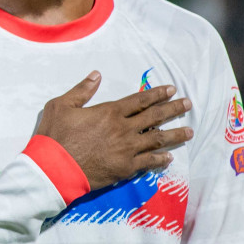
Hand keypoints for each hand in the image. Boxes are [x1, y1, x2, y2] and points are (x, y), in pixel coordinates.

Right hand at [33, 73, 193, 191]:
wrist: (54, 167)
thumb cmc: (54, 135)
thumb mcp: (60, 105)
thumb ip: (81, 90)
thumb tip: (96, 75)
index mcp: (109, 112)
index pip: (139, 100)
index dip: (157, 94)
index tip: (171, 89)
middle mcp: (123, 129)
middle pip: (154, 117)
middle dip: (173, 109)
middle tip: (188, 104)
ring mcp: (127, 149)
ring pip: (158, 140)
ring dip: (175, 134)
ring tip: (189, 131)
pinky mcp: (126, 168)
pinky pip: (149, 162)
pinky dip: (161, 159)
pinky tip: (170, 157)